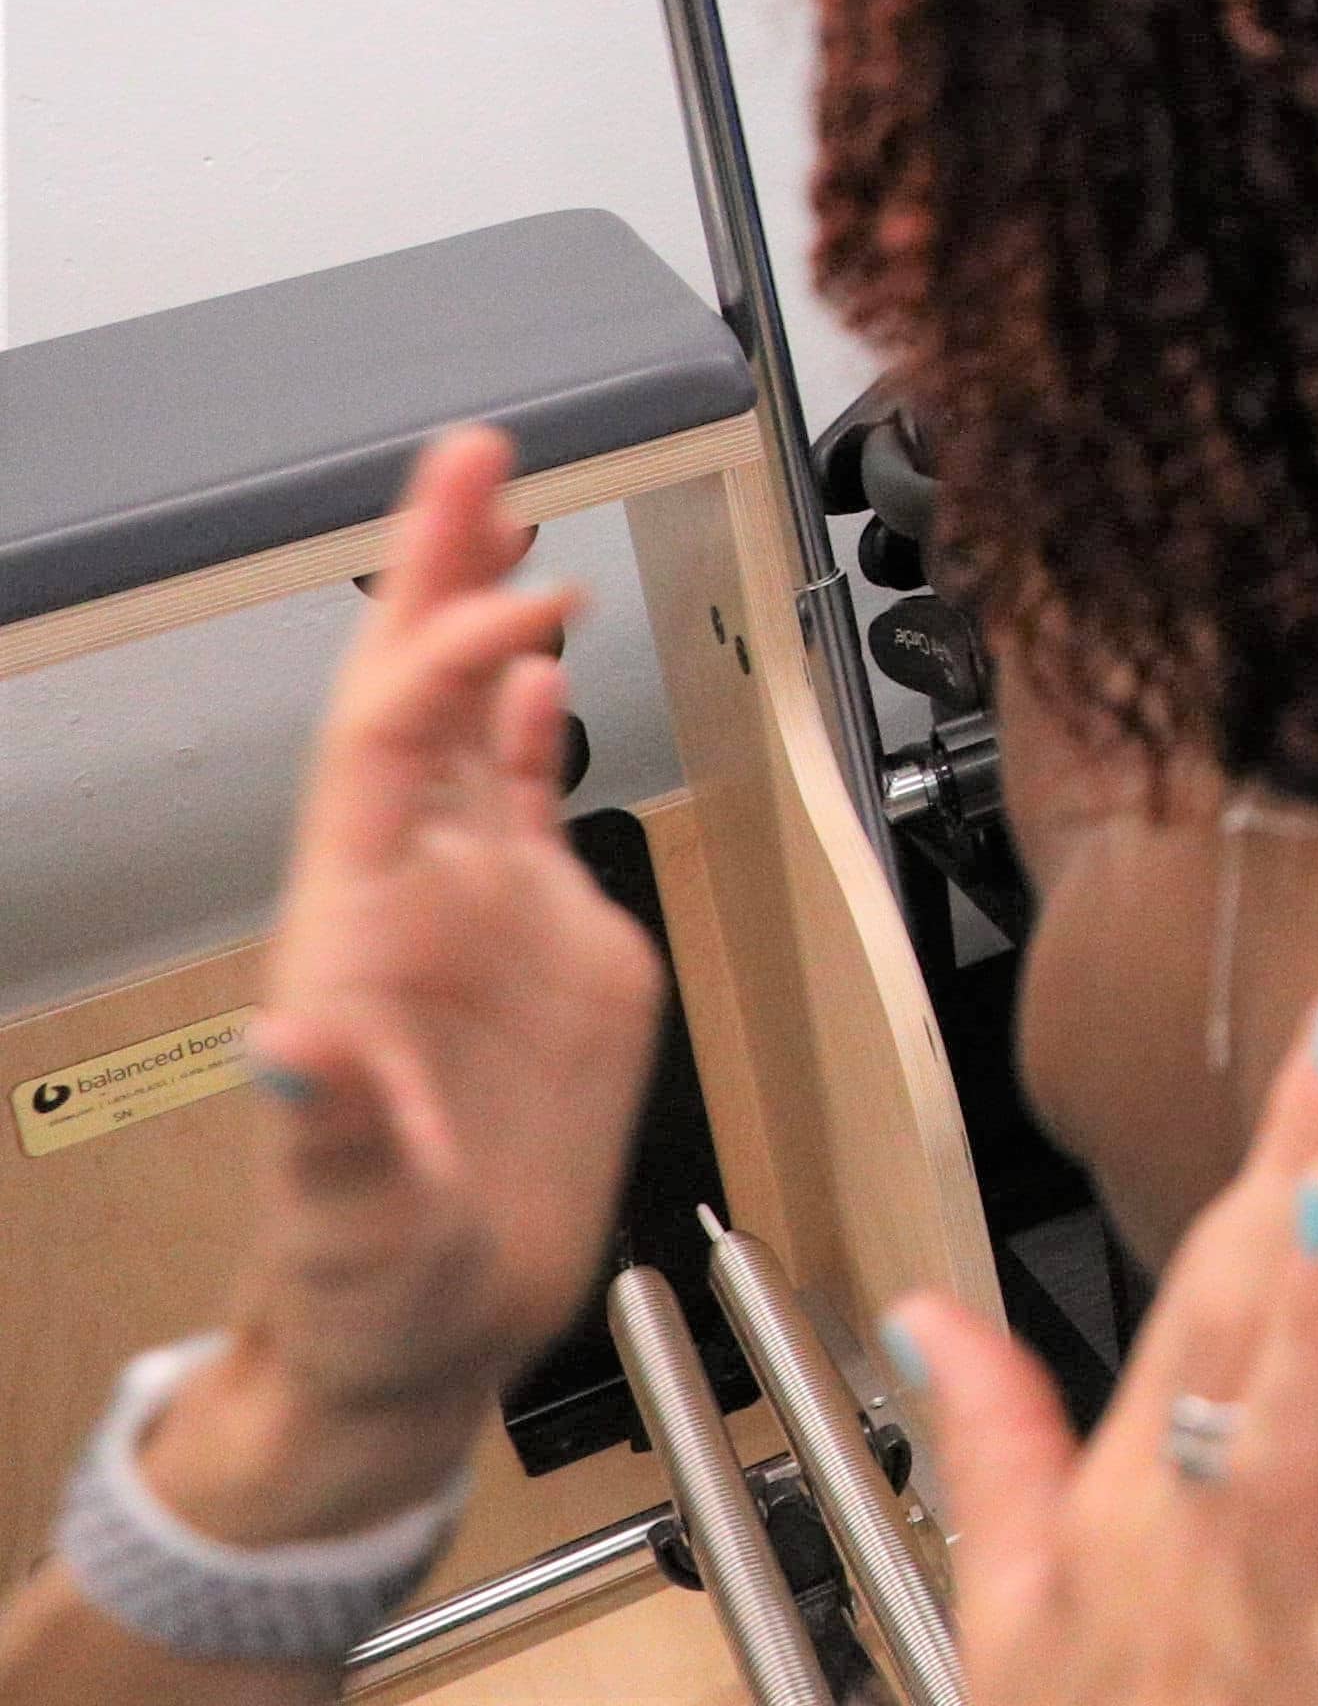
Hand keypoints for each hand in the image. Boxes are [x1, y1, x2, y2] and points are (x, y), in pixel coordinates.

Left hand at [138, 431, 665, 1539]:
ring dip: (484, 617)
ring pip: (469, 730)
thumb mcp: (352, 1237)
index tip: (528, 604)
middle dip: (436, 575)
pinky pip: (527, 809)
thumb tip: (285, 1044)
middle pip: (413, 702)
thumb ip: (330, 1139)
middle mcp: (413, 903)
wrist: (415, 1346)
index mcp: (362, 944)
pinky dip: (537, 725)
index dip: (447, 663)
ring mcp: (479, 919)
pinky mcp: (545, 951)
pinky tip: (551, 667)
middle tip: (469, 453)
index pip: (391, 755)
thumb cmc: (371, 1297)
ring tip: (506, 507)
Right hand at [899, 983, 1317, 1705]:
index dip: (1284, 1148)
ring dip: (1316, 1308)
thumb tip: (927, 1312)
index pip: (1210, 1278)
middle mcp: (1197, 1525)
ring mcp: (1279, 1603)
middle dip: (1303, 1160)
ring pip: (1292, 1436)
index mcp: (1130, 1487)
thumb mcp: (1011, 1604)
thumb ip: (992, 1443)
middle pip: (1247, 1317)